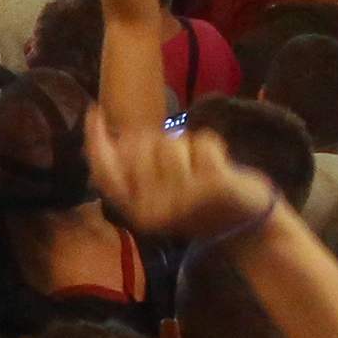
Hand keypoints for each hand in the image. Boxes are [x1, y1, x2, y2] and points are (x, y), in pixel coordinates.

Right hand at [84, 102, 290, 250]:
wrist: (243, 225)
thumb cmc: (194, 203)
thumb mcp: (156, 193)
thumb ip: (129, 169)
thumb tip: (109, 133)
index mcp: (135, 211)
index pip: (105, 174)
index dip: (95, 141)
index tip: (94, 113)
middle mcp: (154, 209)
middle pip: (139, 147)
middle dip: (155, 141)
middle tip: (175, 160)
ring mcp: (184, 198)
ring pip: (170, 144)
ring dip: (186, 148)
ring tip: (197, 169)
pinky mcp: (213, 186)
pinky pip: (202, 143)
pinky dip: (213, 147)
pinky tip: (218, 167)